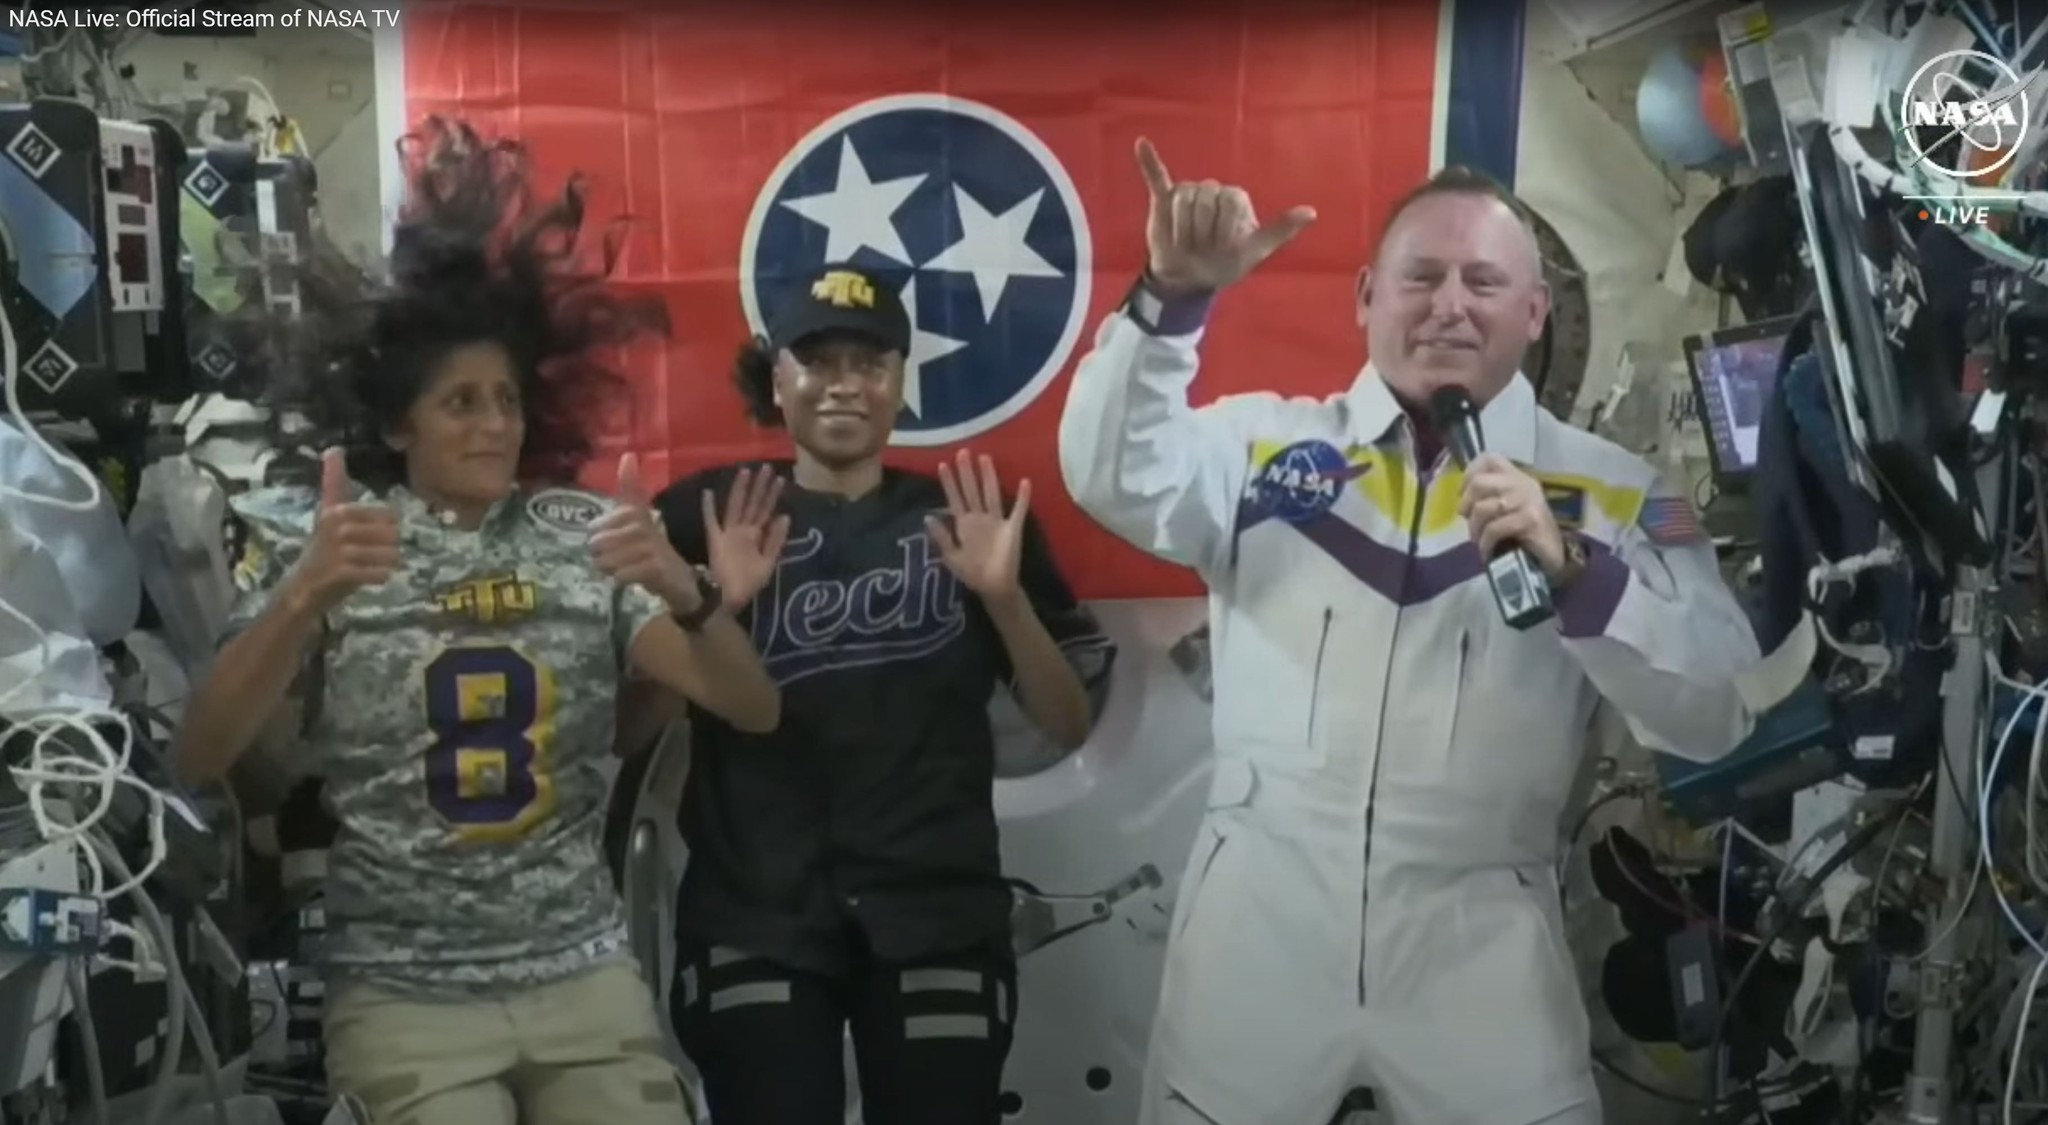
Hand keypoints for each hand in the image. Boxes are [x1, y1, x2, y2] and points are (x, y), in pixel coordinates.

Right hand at [284, 448, 399, 613]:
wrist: (304, 585)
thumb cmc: (323, 547)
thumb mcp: (330, 512)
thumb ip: (334, 483)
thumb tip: (333, 449)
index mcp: (338, 510)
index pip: (388, 516)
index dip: (388, 529)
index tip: (370, 537)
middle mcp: (337, 526)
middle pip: (393, 534)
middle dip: (389, 548)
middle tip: (370, 555)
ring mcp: (338, 550)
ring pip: (390, 555)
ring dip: (387, 563)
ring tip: (371, 566)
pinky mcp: (342, 572)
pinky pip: (380, 573)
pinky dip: (381, 576)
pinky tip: (371, 577)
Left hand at [591, 452, 698, 611]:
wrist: (684, 583)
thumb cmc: (653, 553)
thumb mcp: (638, 523)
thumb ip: (630, 492)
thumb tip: (628, 455)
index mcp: (639, 513)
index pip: (623, 498)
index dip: (610, 510)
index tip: (622, 492)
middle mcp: (645, 526)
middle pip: (597, 541)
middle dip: (602, 555)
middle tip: (620, 558)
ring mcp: (651, 547)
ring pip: (605, 560)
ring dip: (610, 570)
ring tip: (625, 569)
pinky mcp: (654, 568)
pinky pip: (619, 575)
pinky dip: (621, 581)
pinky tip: (631, 579)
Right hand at [701, 465, 789, 610]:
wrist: (729, 598)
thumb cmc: (749, 583)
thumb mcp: (768, 562)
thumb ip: (775, 540)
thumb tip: (785, 516)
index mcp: (756, 535)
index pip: (766, 510)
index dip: (772, 495)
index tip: (779, 478)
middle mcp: (743, 530)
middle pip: (752, 504)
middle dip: (759, 486)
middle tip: (766, 466)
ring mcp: (728, 534)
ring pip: (735, 507)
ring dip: (739, 490)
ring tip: (744, 472)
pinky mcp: (714, 540)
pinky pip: (711, 522)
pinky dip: (708, 509)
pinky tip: (708, 493)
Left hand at [926, 450, 1029, 606]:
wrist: (994, 587)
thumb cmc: (972, 573)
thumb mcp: (951, 557)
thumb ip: (941, 538)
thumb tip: (927, 517)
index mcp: (964, 525)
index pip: (955, 499)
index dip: (949, 483)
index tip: (943, 465)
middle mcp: (979, 518)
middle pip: (972, 491)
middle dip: (967, 472)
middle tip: (963, 452)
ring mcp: (997, 522)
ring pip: (991, 494)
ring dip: (988, 477)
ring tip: (985, 458)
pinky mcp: (1012, 529)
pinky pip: (1018, 511)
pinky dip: (1022, 498)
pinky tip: (1024, 482)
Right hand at [1136, 137, 1315, 295]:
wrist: (1191, 280)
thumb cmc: (1226, 265)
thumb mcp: (1256, 251)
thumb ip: (1281, 230)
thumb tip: (1312, 212)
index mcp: (1235, 198)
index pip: (1228, 202)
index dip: (1223, 230)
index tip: (1223, 249)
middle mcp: (1212, 191)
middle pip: (1204, 199)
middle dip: (1201, 231)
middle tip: (1201, 249)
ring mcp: (1187, 194)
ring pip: (1182, 199)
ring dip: (1182, 228)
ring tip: (1185, 243)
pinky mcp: (1163, 201)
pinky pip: (1156, 177)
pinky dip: (1148, 161)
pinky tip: (1141, 143)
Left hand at [1458, 453, 1568, 579]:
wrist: (1554, 558)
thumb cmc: (1526, 535)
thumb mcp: (1507, 511)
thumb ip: (1489, 499)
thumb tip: (1462, 502)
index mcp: (1517, 477)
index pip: (1489, 459)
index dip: (1469, 474)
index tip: (1463, 494)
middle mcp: (1523, 484)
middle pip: (1479, 482)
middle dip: (1466, 504)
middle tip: (1469, 521)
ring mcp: (1528, 500)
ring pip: (1483, 508)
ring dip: (1475, 529)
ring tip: (1479, 540)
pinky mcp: (1531, 519)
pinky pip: (1494, 528)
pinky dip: (1485, 542)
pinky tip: (1487, 551)